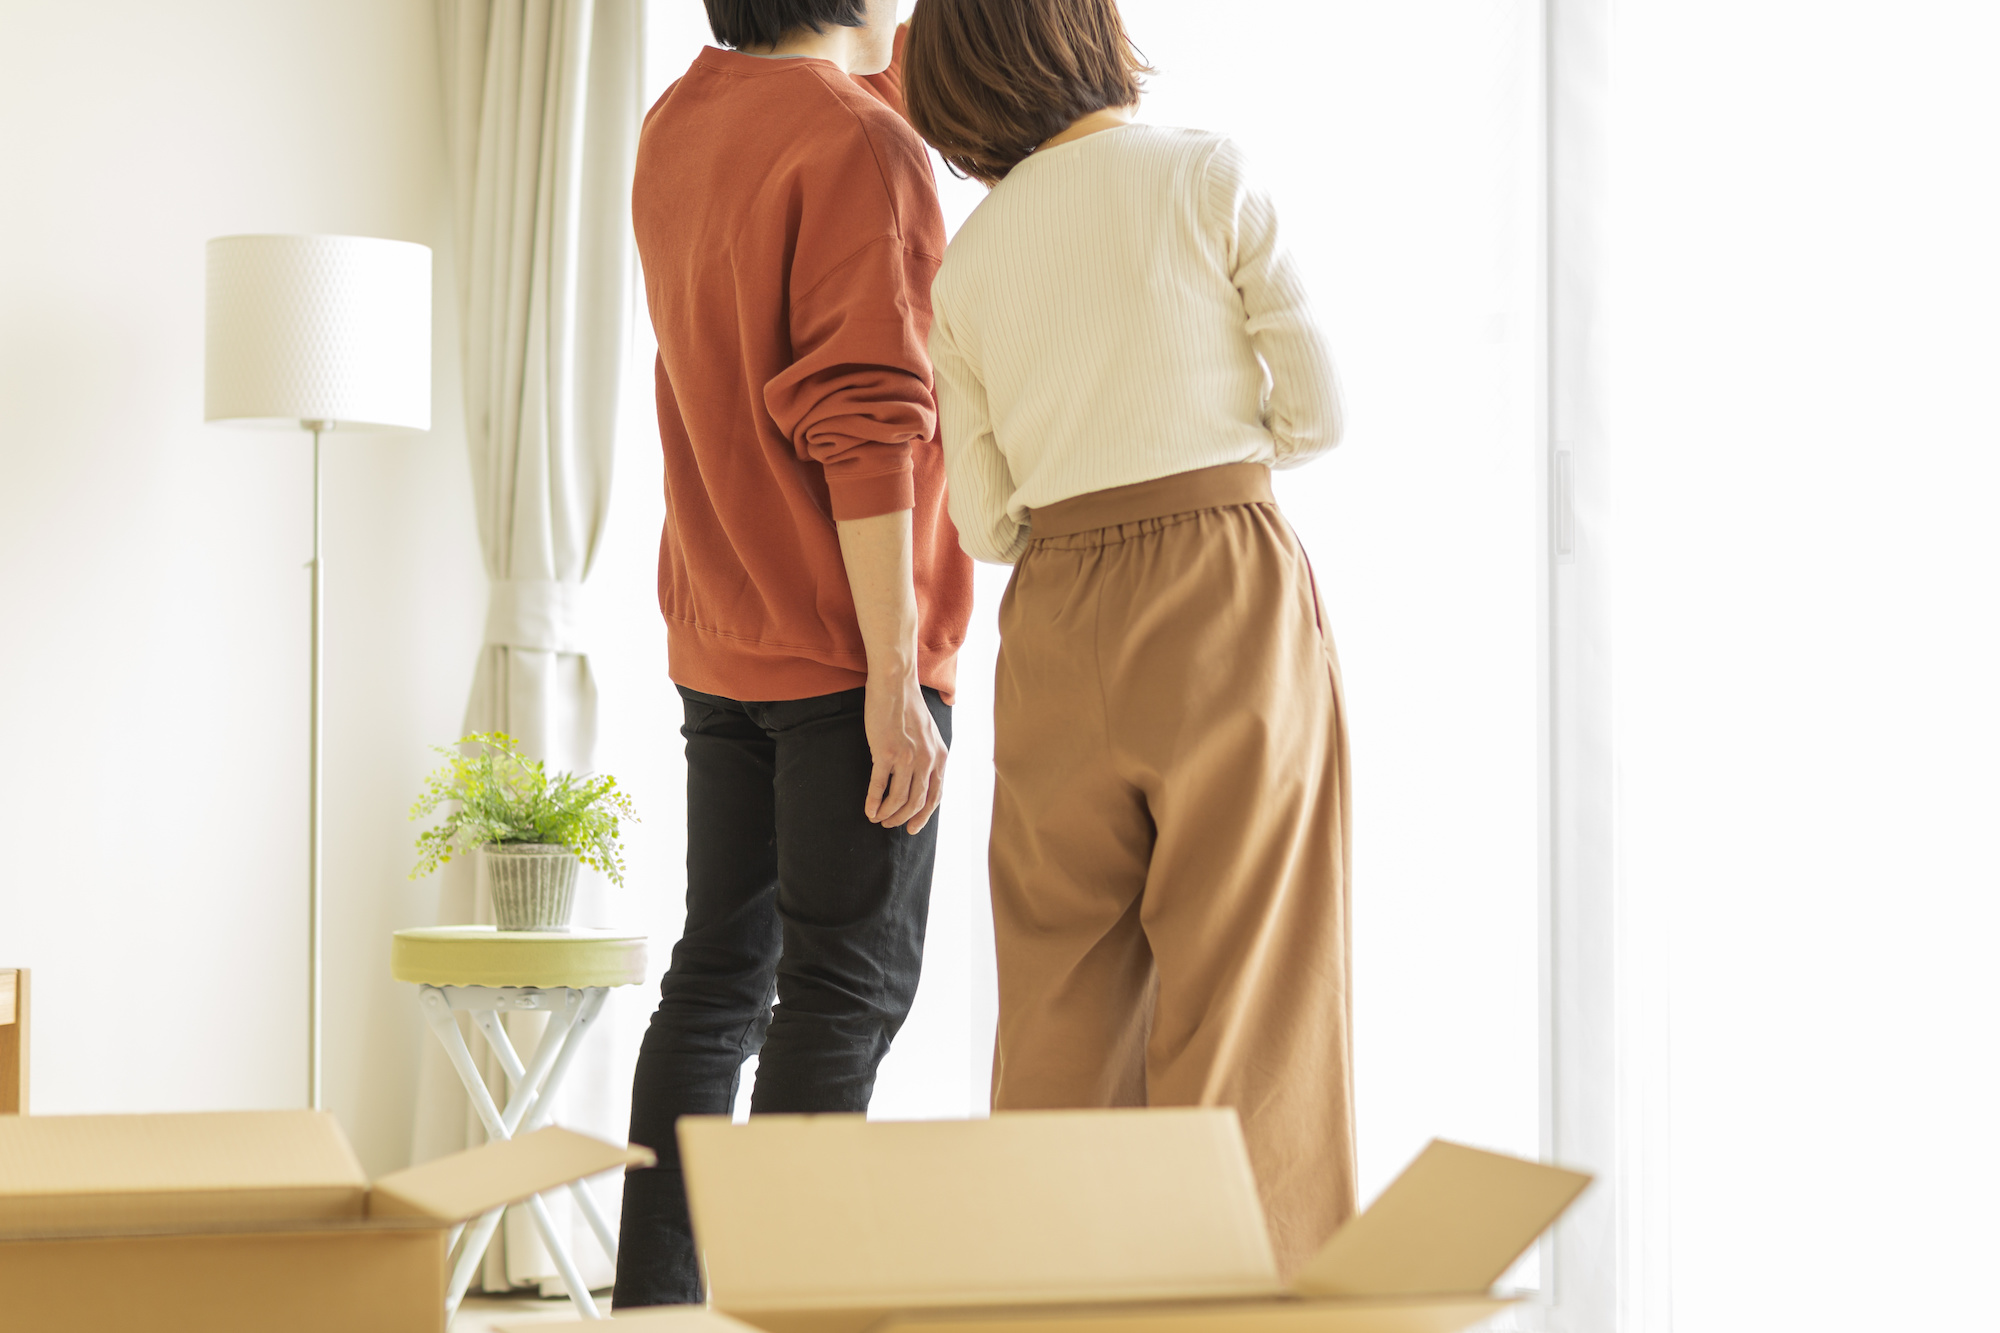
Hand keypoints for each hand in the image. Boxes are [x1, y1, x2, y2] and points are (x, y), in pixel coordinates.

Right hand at [862, 671, 946, 833]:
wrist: (895, 684)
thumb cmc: (907, 707)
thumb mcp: (928, 734)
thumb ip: (928, 755)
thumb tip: (921, 778)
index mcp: (940, 756)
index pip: (935, 796)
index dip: (923, 816)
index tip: (912, 828)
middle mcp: (927, 760)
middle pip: (916, 803)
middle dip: (902, 819)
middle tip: (889, 825)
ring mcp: (907, 757)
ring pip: (898, 799)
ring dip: (887, 814)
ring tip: (877, 818)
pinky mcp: (886, 752)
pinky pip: (879, 786)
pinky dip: (873, 802)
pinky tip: (868, 810)